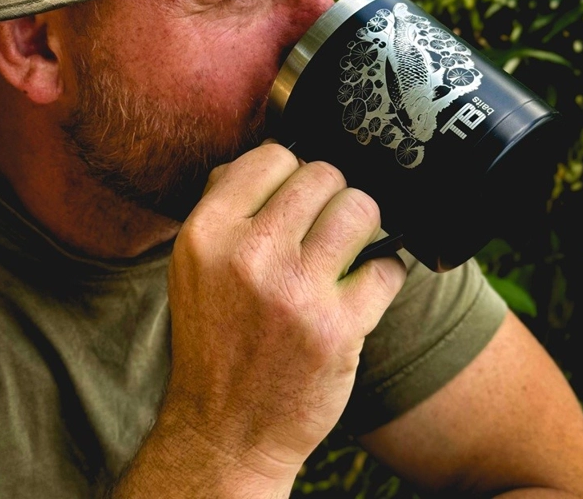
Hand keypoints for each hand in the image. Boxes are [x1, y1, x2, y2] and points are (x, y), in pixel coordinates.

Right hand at [158, 142, 406, 490]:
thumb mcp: (193, 264)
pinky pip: (388, 266)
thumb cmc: (214, 337)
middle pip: (322, 174)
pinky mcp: (338, 327)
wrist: (225, 430)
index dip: (292, 171)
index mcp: (207, 232)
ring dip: (362, 224)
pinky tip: (364, 289)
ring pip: (360, 208)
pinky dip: (384, 274)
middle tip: (327, 224)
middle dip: (331, 194)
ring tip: (351, 247)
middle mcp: (249, 254)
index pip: (273, 156)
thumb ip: (225, 202)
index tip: (298, 197)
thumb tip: (275, 152)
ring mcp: (296, 291)